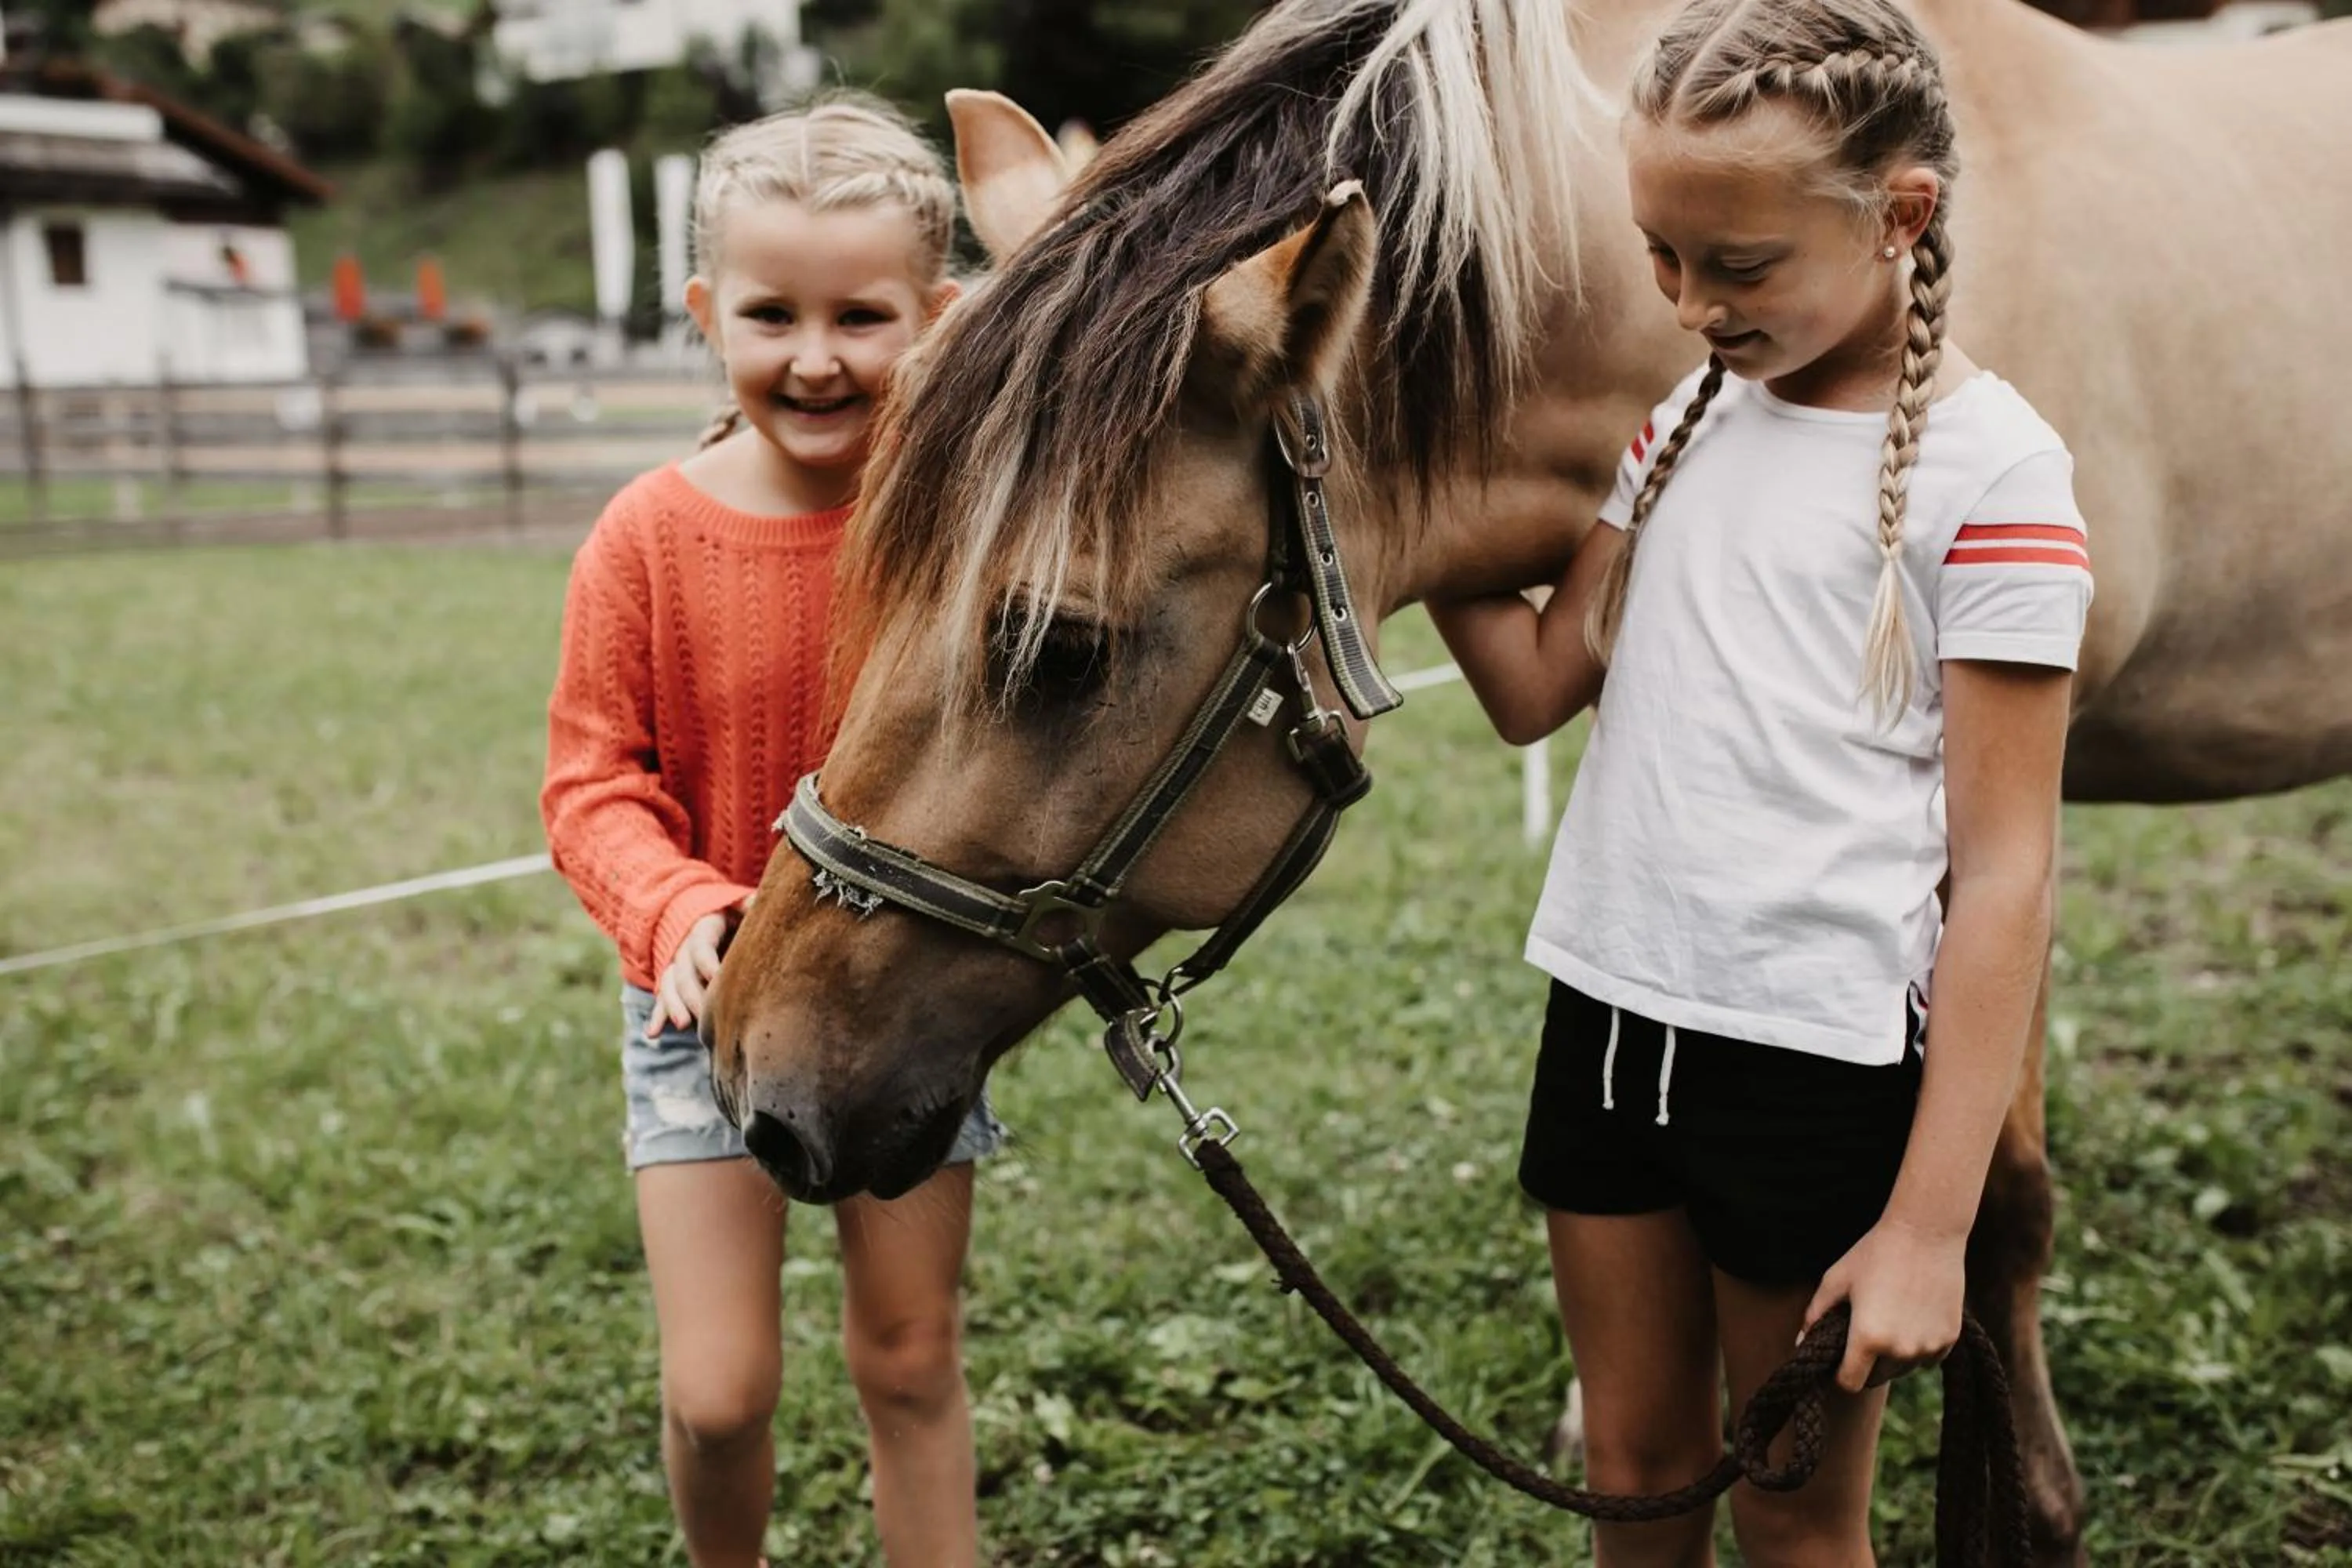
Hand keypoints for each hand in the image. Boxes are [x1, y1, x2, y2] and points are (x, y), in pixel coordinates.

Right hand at [650, 910, 736, 1036]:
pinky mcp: (672, 982)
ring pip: (670, 987)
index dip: (707, 962)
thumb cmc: (730, 912)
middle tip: (707, 1015)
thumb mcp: (737, 904)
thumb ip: (746, 905)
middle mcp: (683, 948)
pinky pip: (662, 999)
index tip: (717, 978)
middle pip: (684, 974)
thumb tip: (756, 903)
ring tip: (682, 1025)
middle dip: (693, 995)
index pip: (701, 947)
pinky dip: (657, 1017)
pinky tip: (653, 1034)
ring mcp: (676, 966)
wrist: (702, 914)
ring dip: (674, 1006)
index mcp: (701, 929)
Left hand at [1803, 1216, 1966, 1392]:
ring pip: (1903, 1369)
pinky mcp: (1950, 1338)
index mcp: (1868, 1338)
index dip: (1840, 1374)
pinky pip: (1928, 1357)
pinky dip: (1918, 1346)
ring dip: (1893, 1356)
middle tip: (1864, 1332)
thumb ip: (1815, 1314)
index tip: (1840, 1358)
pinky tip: (1912, 1315)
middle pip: (1876, 1378)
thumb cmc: (1874, 1253)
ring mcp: (1928, 1346)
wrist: (1926, 1233)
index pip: (1849, 1383)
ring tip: (1889, 1318)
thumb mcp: (1836, 1279)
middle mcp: (1900, 1350)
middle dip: (1866, 1364)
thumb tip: (1801, 1342)